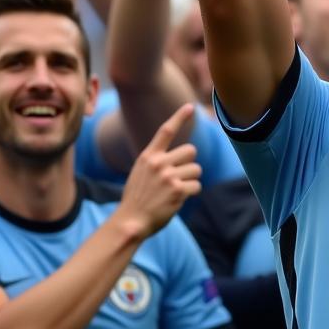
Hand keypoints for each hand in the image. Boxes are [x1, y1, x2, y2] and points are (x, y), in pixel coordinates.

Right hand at [116, 104, 200, 238]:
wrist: (131, 221)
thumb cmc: (138, 198)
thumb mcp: (141, 172)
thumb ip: (157, 160)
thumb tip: (186, 154)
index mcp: (148, 156)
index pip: (166, 131)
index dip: (179, 117)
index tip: (190, 106)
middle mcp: (158, 163)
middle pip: (191, 151)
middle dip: (189, 164)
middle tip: (177, 177)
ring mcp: (168, 176)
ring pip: (196, 169)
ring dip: (190, 180)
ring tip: (174, 191)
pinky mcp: (177, 190)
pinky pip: (196, 186)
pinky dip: (191, 193)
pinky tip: (177, 199)